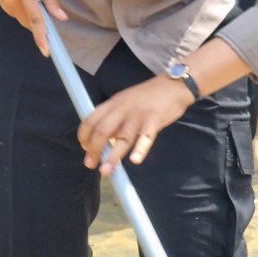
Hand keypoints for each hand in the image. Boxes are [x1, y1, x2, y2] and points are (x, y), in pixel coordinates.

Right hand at [0, 0, 66, 55]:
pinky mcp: (1, 4)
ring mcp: (4, 4)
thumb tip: (61, 18)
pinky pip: (17, 14)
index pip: (35, 20)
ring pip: (23, 20)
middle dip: (41, 24)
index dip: (42, 37)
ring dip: (33, 17)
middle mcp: (11, 2)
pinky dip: (25, 12)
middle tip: (50, 13)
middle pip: (30, 23)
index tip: (47, 51)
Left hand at [77, 74, 193, 174]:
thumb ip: (114, 117)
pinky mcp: (154, 121)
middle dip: (94, 149)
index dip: (84, 136)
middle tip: (91, 164)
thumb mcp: (125, 100)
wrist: (172, 86)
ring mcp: (138, 116)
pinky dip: (140, 149)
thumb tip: (102, 139)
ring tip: (106, 170)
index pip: (91, 119)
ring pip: (122, 138)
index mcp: (114, 103)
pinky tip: (135, 160)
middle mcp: (123, 109)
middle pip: (102, 130)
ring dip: (113, 157)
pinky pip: (146, 138)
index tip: (85, 148)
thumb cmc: (147, 96)